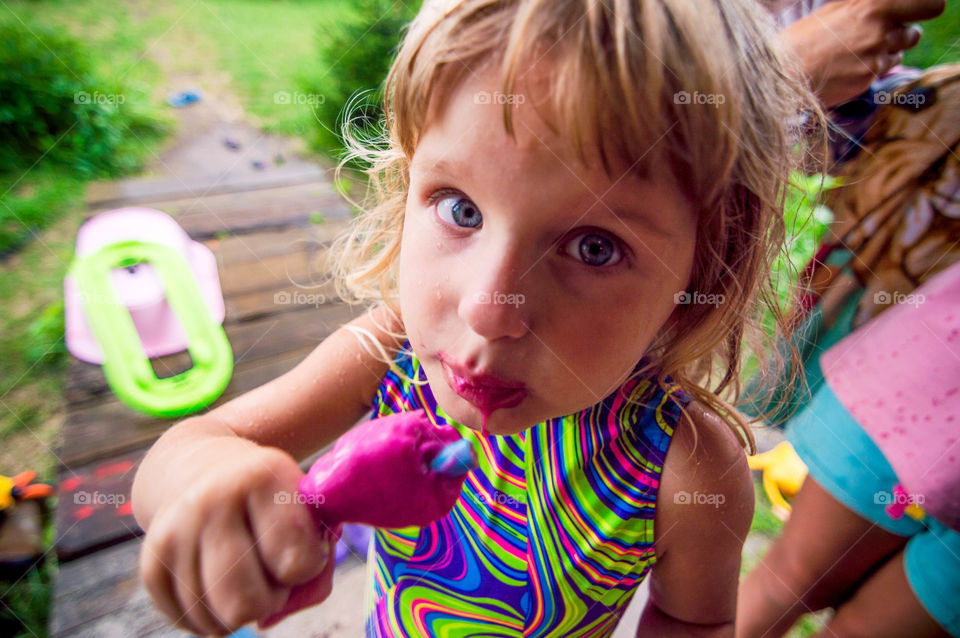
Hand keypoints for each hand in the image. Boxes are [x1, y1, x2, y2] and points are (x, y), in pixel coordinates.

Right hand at [139, 441, 335, 636]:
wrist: (206, 470)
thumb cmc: (273, 503)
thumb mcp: (309, 513)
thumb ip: (317, 571)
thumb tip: (267, 622)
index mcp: (261, 477)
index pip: (296, 564)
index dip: (308, 567)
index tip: (303, 546)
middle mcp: (210, 499)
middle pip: (247, 603)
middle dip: (269, 601)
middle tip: (272, 572)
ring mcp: (174, 531)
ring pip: (215, 620)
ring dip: (239, 611)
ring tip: (245, 573)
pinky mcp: (151, 561)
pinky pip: (185, 621)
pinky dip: (209, 616)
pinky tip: (218, 584)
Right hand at [779, 0, 944, 106]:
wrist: (783, 71)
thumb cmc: (804, 38)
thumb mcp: (835, 10)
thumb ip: (865, 7)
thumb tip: (884, 7)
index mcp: (872, 6)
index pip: (929, 5)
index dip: (926, 9)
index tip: (916, 12)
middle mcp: (879, 30)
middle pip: (914, 33)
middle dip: (900, 34)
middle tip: (878, 36)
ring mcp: (875, 57)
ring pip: (899, 53)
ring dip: (887, 52)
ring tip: (859, 52)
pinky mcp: (868, 79)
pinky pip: (882, 72)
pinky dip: (871, 69)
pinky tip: (849, 66)